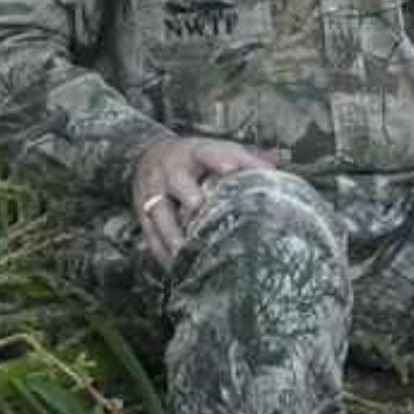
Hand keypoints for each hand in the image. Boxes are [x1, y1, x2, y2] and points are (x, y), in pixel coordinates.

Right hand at [129, 134, 275, 263]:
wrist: (147, 156)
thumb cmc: (191, 159)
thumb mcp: (215, 150)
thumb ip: (243, 160)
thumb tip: (272, 172)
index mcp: (193, 153)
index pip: (206, 153)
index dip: (218, 159)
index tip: (229, 167)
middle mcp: (170, 170)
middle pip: (177, 182)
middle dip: (188, 196)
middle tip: (198, 208)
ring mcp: (153, 190)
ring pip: (158, 211)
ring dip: (170, 232)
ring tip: (182, 251)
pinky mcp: (141, 209)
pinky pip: (148, 230)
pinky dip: (159, 248)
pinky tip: (172, 264)